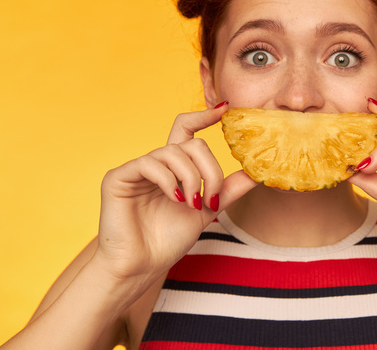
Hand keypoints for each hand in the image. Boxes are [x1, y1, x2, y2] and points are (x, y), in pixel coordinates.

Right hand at [95, 103, 256, 284]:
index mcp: (175, 168)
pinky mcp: (118, 177)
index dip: (204, 116)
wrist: (142, 267)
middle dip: (210, 169)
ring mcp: (136, 169)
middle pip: (191, 144)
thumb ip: (228, 190)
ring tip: (193, 203)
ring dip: (192, 178)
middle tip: (213, 197)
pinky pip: (150, 163)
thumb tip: (257, 173)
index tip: (224, 109)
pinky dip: (169, 180)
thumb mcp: (208, 211)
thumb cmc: (169, 240)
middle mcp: (156, 163)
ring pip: (174, 153)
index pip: (188, 131)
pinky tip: (175, 199)